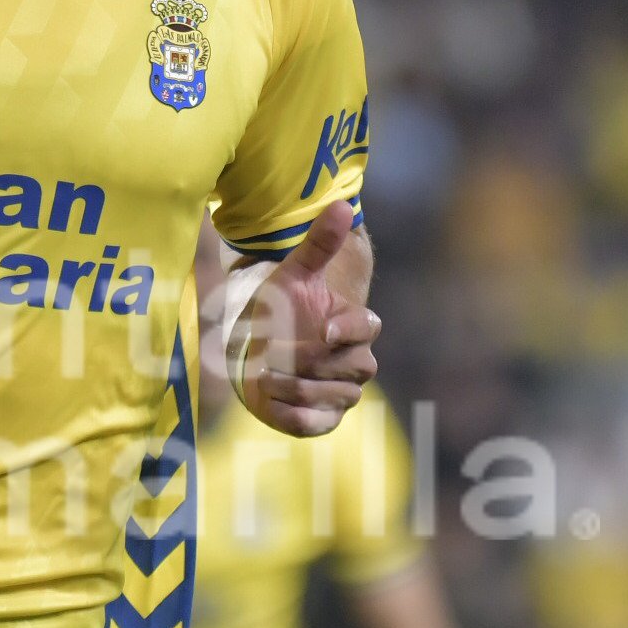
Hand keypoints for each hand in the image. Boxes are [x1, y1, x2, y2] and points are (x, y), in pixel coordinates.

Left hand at [228, 200, 376, 435]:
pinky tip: (269, 401)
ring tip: (262, 374)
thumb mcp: (294, 273)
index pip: (369, 327)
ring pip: (335, 395)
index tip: (324, 329)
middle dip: (313, 361)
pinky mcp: (322, 419)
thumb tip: (343, 204)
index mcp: (355, 326)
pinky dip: (294, 416)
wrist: (259, 349)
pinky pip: (316, 424)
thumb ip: (319, 244)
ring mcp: (342, 392)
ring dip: (297, 386)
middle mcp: (356, 362)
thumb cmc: (281, 309)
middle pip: (354, 366)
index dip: (349, 329)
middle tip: (274, 354)